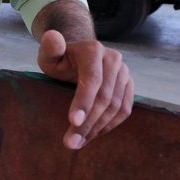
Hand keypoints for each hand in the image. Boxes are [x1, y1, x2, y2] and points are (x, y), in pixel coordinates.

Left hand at [37, 30, 133, 148]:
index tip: (73, 122)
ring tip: (78, 143)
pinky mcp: (129, 86)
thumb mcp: (50, 54)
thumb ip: (50, 48)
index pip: (92, 79)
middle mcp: (113, 60)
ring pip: (115, 106)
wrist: (78, 56)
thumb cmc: (60, 58)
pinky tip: (93, 136)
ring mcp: (124, 73)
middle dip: (88, 122)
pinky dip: (110, 125)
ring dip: (98, 128)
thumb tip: (52, 36)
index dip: (83, 101)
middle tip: (70, 143)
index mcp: (93, 50)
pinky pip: (124, 110)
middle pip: (104, 97)